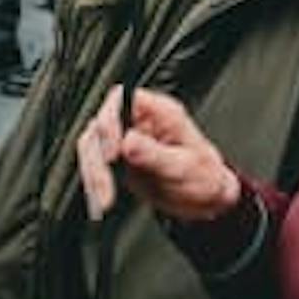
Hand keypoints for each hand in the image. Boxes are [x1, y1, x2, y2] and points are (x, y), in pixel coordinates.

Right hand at [76, 88, 238, 220]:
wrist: (205, 199)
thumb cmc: (204, 176)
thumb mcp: (184, 166)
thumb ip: (155, 154)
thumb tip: (128, 143)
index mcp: (159, 110)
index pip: (122, 99)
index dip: (109, 120)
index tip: (112, 152)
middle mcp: (139, 121)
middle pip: (101, 125)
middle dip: (98, 156)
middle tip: (105, 183)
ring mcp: (126, 140)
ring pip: (93, 146)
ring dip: (93, 173)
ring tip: (105, 199)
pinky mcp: (119, 160)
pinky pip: (96, 165)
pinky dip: (94, 182)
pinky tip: (102, 198)